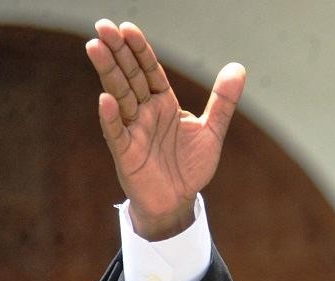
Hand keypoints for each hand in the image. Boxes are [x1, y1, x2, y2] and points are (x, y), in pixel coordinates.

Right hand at [85, 19, 245, 239]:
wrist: (179, 200)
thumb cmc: (189, 165)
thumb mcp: (212, 130)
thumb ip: (223, 100)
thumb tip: (238, 67)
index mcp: (164, 103)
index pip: (149, 71)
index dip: (140, 50)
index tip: (127, 27)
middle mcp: (146, 112)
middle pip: (130, 77)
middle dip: (117, 52)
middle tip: (103, 26)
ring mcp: (134, 131)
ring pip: (119, 97)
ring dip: (108, 73)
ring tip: (96, 47)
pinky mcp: (127, 153)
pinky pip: (117, 132)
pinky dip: (111, 117)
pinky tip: (105, 99)